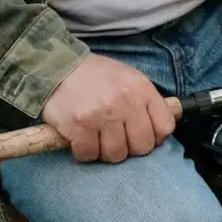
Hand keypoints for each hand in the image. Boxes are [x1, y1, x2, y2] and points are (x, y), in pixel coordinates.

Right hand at [42, 52, 175, 162]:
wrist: (57, 66)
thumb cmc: (95, 77)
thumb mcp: (128, 79)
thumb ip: (145, 102)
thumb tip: (159, 131)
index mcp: (141, 89)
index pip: (164, 127)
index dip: (154, 137)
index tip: (140, 135)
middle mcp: (125, 102)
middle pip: (142, 147)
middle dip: (129, 147)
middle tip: (115, 138)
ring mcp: (102, 116)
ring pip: (116, 154)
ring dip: (105, 151)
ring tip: (96, 137)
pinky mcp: (79, 127)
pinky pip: (89, 155)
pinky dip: (84, 152)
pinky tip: (80, 138)